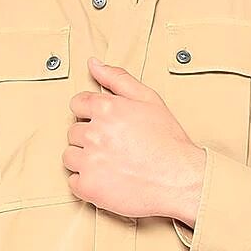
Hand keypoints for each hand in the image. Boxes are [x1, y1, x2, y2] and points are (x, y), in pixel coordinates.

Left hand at [64, 56, 206, 223]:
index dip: (90, 115)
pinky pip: (74, 182)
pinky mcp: (89, 187)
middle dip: (89, 139)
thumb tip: (92, 63)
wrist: (180, 179)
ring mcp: (89, 161)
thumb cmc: (167, 140)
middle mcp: (94, 133)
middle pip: (73, 132)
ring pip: (70, 156)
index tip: (105, 127)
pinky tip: (106, 182)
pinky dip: (86, 184)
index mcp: (106, 108)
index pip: (77, 105)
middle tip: (113, 149)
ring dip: (84, 161)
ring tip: (109, 165)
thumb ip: (118, 78)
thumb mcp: (148, 99)